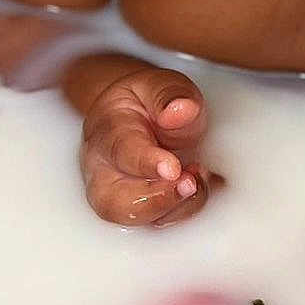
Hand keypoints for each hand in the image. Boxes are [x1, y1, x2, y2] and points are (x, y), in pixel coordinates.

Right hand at [79, 66, 217, 226]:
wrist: (135, 114)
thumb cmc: (146, 101)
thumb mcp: (159, 83)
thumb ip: (170, 95)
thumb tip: (181, 111)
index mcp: (108, 129)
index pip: (121, 150)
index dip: (146, 163)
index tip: (173, 168)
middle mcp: (104, 167)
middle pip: (113, 201)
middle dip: (155, 200)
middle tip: (189, 183)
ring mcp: (117, 191)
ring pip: (131, 217)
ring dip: (173, 207)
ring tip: (197, 181)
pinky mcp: (137, 207)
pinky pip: (155, 221)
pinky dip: (183, 209)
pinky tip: (200, 187)